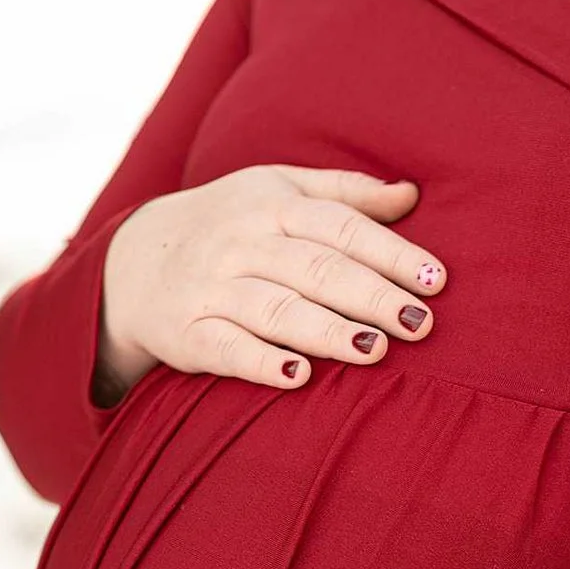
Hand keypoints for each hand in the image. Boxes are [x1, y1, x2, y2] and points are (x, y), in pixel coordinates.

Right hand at [99, 165, 445, 400]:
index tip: (435, 281)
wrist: (134, 260)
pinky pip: (224, 347)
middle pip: (315, 269)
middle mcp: (241, 243)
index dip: (390, 253)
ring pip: (274, 309)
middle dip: (370, 297)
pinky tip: (296, 377)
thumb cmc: (228, 223)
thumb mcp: (278, 192)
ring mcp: (210, 288)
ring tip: (374, 349)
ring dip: (325, 330)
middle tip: (419, 323)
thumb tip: (412, 195)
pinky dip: (258, 362)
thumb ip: (344, 194)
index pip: (340, 228)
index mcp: (272, 206)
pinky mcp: (185, 333)